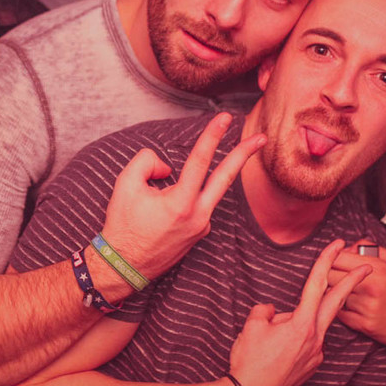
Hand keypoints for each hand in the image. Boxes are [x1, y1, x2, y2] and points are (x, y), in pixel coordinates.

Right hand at [100, 113, 264, 280]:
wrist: (122, 267)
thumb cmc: (122, 225)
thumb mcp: (125, 184)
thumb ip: (147, 161)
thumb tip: (169, 166)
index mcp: (181, 204)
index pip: (201, 160)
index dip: (213, 135)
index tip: (225, 117)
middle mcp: (198, 217)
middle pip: (226, 178)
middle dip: (245, 154)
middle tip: (262, 138)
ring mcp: (201, 227)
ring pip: (205, 191)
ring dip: (200, 178)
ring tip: (161, 194)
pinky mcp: (199, 234)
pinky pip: (195, 204)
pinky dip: (182, 197)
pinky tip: (158, 214)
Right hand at [228, 240, 370, 385]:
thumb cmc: (250, 360)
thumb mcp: (253, 325)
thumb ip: (267, 310)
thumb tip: (276, 312)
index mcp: (302, 324)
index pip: (317, 284)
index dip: (326, 260)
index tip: (336, 245)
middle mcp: (315, 338)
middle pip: (337, 302)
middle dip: (352, 282)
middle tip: (366, 267)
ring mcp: (316, 353)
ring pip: (313, 324)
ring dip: (301, 319)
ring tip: (272, 338)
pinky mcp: (312, 365)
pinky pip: (307, 341)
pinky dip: (296, 337)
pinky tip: (278, 349)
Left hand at [329, 241, 385, 346]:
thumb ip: (368, 247)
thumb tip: (345, 247)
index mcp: (376, 268)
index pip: (337, 257)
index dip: (330, 257)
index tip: (333, 261)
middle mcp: (370, 287)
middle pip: (329, 276)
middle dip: (328, 274)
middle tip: (333, 276)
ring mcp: (366, 307)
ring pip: (332, 295)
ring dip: (333, 292)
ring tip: (341, 291)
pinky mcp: (364, 324)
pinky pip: (339, 313)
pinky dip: (339, 309)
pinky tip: (347, 305)